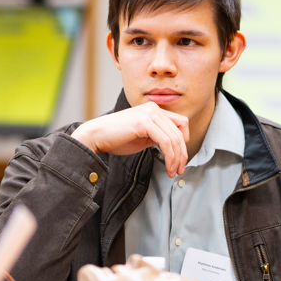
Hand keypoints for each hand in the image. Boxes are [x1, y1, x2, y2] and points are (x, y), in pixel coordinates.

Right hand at [70, 102, 189, 177]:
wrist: (96, 136)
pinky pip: (166, 142)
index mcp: (154, 110)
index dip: (184, 142)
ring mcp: (149, 113)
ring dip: (176, 158)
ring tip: (172, 172)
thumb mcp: (143, 136)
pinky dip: (170, 157)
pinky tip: (167, 167)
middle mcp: (154, 108)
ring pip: (175, 138)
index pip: (181, 123)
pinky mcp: (144, 122)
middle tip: (180, 170)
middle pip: (180, 132)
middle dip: (182, 154)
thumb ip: (158, 136)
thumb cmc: (116, 138)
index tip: (180, 158)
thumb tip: (173, 147)